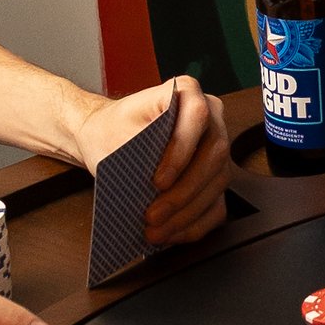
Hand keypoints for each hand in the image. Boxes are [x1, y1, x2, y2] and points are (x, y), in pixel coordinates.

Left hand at [66, 77, 232, 251]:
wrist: (107, 134)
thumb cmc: (112, 129)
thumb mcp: (116, 133)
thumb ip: (138, 153)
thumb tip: (154, 189)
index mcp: (186, 91)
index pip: (197, 116)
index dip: (182, 151)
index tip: (158, 181)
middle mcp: (210, 115)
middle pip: (213, 155)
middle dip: (183, 192)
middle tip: (153, 215)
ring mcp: (216, 147)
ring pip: (217, 183)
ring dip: (187, 213)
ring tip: (156, 230)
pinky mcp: (215, 175)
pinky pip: (217, 204)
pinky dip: (195, 224)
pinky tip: (171, 233)